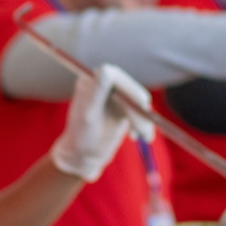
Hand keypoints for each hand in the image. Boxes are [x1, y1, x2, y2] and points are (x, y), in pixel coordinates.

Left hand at [51, 64, 153, 181]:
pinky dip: (145, 125)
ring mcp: (117, 95)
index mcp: (92, 80)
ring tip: (145, 137)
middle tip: (143, 130)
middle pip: (131, 90)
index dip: (130, 89)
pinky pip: (142, 112)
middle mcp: (105, 83)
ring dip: (144, 120)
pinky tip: (143, 137)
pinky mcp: (126, 107)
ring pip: (139, 102)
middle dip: (139, 110)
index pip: (117, 77)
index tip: (141, 104)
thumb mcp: (88, 114)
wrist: (84, 156)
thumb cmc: (81, 136)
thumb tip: (106, 69)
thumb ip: (97, 91)